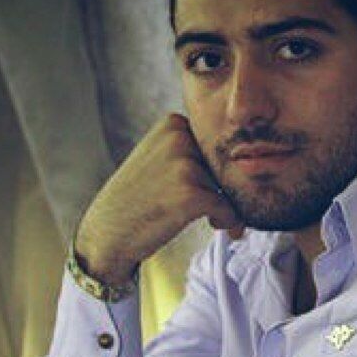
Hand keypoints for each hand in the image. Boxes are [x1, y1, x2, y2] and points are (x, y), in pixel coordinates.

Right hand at [75, 114, 242, 284]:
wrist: (108, 232)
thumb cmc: (139, 199)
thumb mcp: (160, 157)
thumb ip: (193, 150)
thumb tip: (247, 160)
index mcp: (173, 124)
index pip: (217, 147)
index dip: (217, 171)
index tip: (207, 188)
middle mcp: (179, 138)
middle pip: (225, 166)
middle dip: (224, 189)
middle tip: (210, 207)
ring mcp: (185, 165)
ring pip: (228, 188)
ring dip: (225, 206)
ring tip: (206, 217)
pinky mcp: (192, 194)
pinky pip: (230, 209)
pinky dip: (229, 222)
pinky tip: (213, 225)